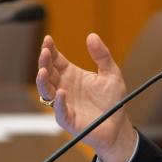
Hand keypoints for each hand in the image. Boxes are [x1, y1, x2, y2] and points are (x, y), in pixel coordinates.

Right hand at [36, 33, 136, 161]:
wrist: (118, 126)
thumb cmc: (113, 101)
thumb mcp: (111, 74)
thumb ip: (102, 56)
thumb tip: (92, 35)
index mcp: (71, 75)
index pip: (55, 60)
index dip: (50, 50)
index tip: (48, 39)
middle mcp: (63, 87)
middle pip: (47, 72)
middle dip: (44, 61)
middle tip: (45, 51)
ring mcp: (63, 104)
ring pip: (46, 91)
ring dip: (42, 80)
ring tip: (43, 70)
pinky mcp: (68, 120)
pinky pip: (59, 111)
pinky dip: (58, 102)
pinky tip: (61, 93)